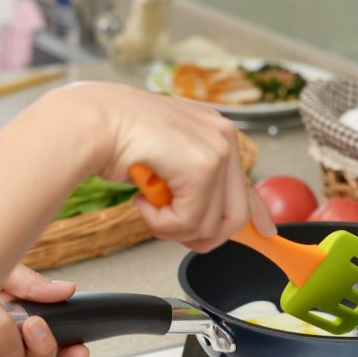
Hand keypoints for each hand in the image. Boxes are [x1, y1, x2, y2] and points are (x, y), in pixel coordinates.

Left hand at [0, 264, 88, 356]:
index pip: (56, 343)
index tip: (79, 351)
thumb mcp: (6, 269)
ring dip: (1, 330)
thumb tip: (65, 290)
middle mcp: (7, 337)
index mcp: (25, 317)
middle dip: (40, 343)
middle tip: (33, 322)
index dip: (71, 351)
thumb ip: (35, 284)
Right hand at [46, 82, 276, 251]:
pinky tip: (142, 200)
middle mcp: (223, 136)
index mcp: (216, 131)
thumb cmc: (115, 137)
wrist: (92, 121)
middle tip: (169, 228)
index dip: (256, 214)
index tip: (265, 232)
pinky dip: (160, 223)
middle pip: (234, 215)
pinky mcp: (204, 166)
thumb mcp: (165, 161)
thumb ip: (190, 183)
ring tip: (147, 206)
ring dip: (171, 228)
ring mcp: (217, 149)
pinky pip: (189, 222)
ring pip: (209, 225)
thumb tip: (204, 219)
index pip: (246, 183)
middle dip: (201, 235)